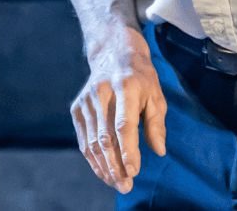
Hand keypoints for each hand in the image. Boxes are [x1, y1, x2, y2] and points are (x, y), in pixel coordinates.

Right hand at [71, 29, 167, 193]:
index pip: (124, 124)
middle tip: (126, 185)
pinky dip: (92, 159)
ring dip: (104, 166)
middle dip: (115, 165)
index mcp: (125, 86)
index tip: (133, 171)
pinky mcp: (77, 107)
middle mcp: (102, 91)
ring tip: (117, 182)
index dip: (128, 150)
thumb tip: (159, 151)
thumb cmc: (140, 77)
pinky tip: (104, 171)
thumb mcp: (156, 95)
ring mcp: (86, 99)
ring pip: (92, 141)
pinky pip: (84, 139)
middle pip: (105, 137)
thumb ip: (157, 123)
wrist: (113, 53)